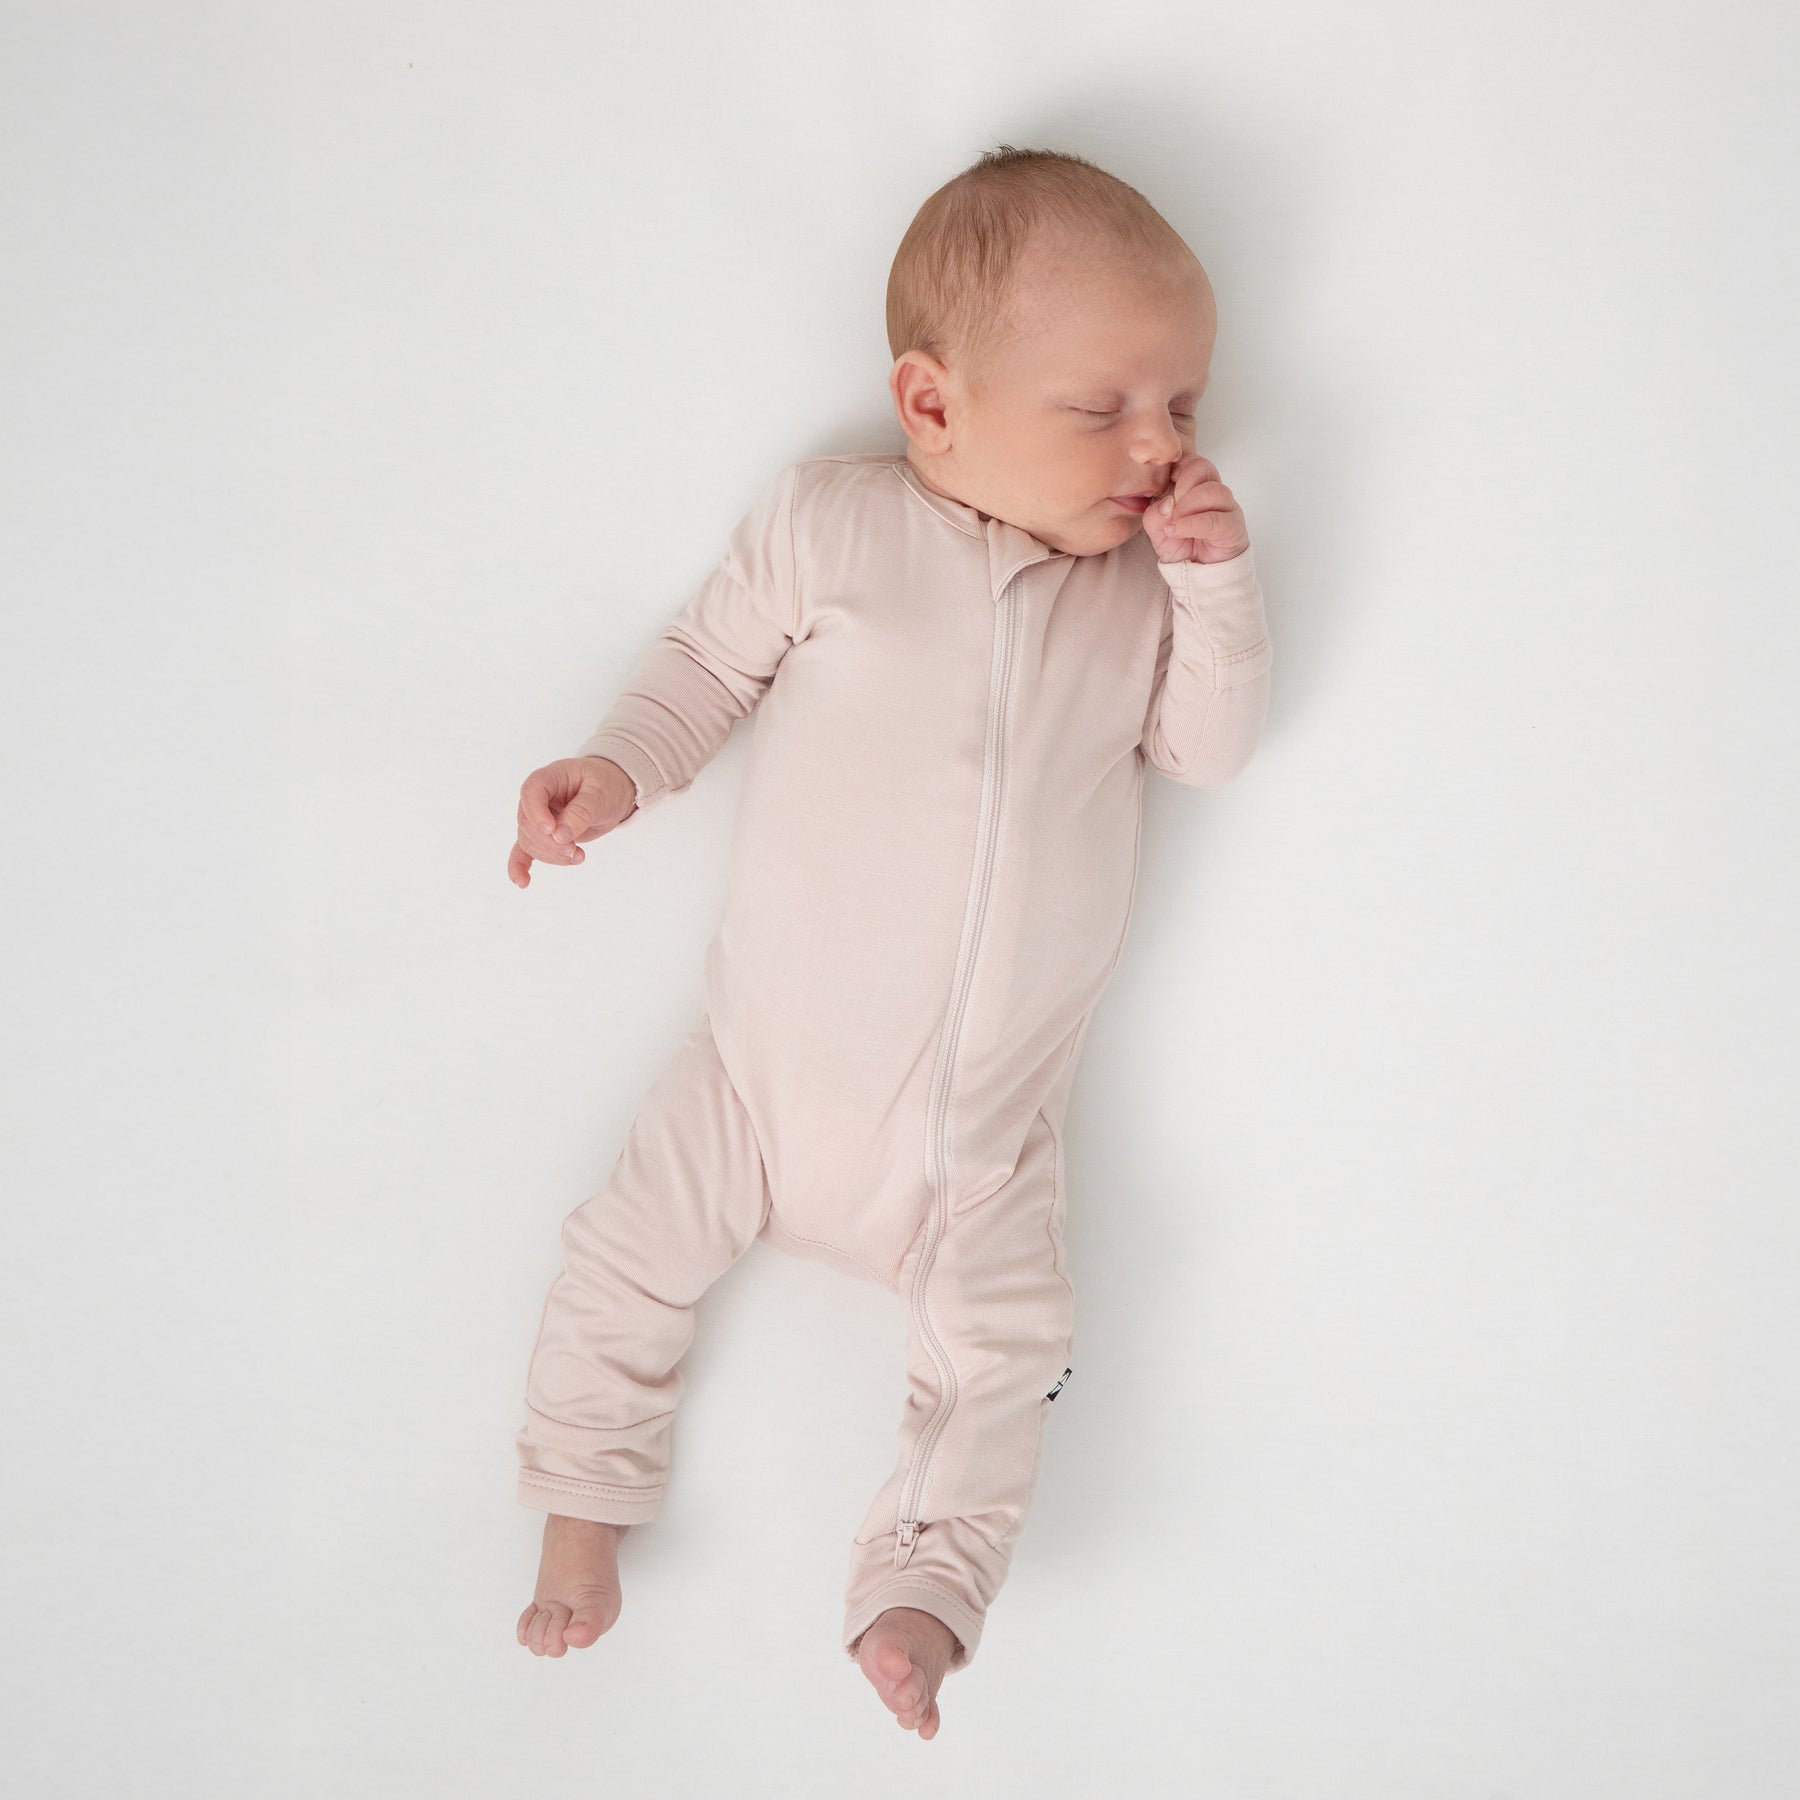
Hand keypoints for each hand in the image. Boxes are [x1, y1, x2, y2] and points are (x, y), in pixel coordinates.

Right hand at [508, 756, 636, 888]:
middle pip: (528, 823)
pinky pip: (524, 851)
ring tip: (579, 856)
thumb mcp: (600, 794)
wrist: (612, 791)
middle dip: (550, 843)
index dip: (537, 813)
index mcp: (550, 778)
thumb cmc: (606, 784)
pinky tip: (523, 882)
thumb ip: (581, 812)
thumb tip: (560, 836)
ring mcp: (538, 818)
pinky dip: (520, 867)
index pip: (531, 792)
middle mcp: (538, 798)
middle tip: (575, 850)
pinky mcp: (543, 836)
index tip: (552, 830)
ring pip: (530, 841)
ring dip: (551, 855)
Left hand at [1140, 453, 1249, 565]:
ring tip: (1173, 523)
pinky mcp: (1233, 527)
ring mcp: (1226, 508)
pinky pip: (1215, 518)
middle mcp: (1213, 492)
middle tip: (1171, 502)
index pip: (1192, 461)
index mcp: (1196, 486)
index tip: (1164, 479)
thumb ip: (1154, 516)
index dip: (1178, 464)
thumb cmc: (1183, 547)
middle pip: (1205, 468)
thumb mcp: (1159, 532)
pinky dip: (1192, 523)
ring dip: (1188, 505)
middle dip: (1183, 481)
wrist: (1199, 576)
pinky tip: (1177, 530)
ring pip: (1213, 491)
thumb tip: (1165, 502)